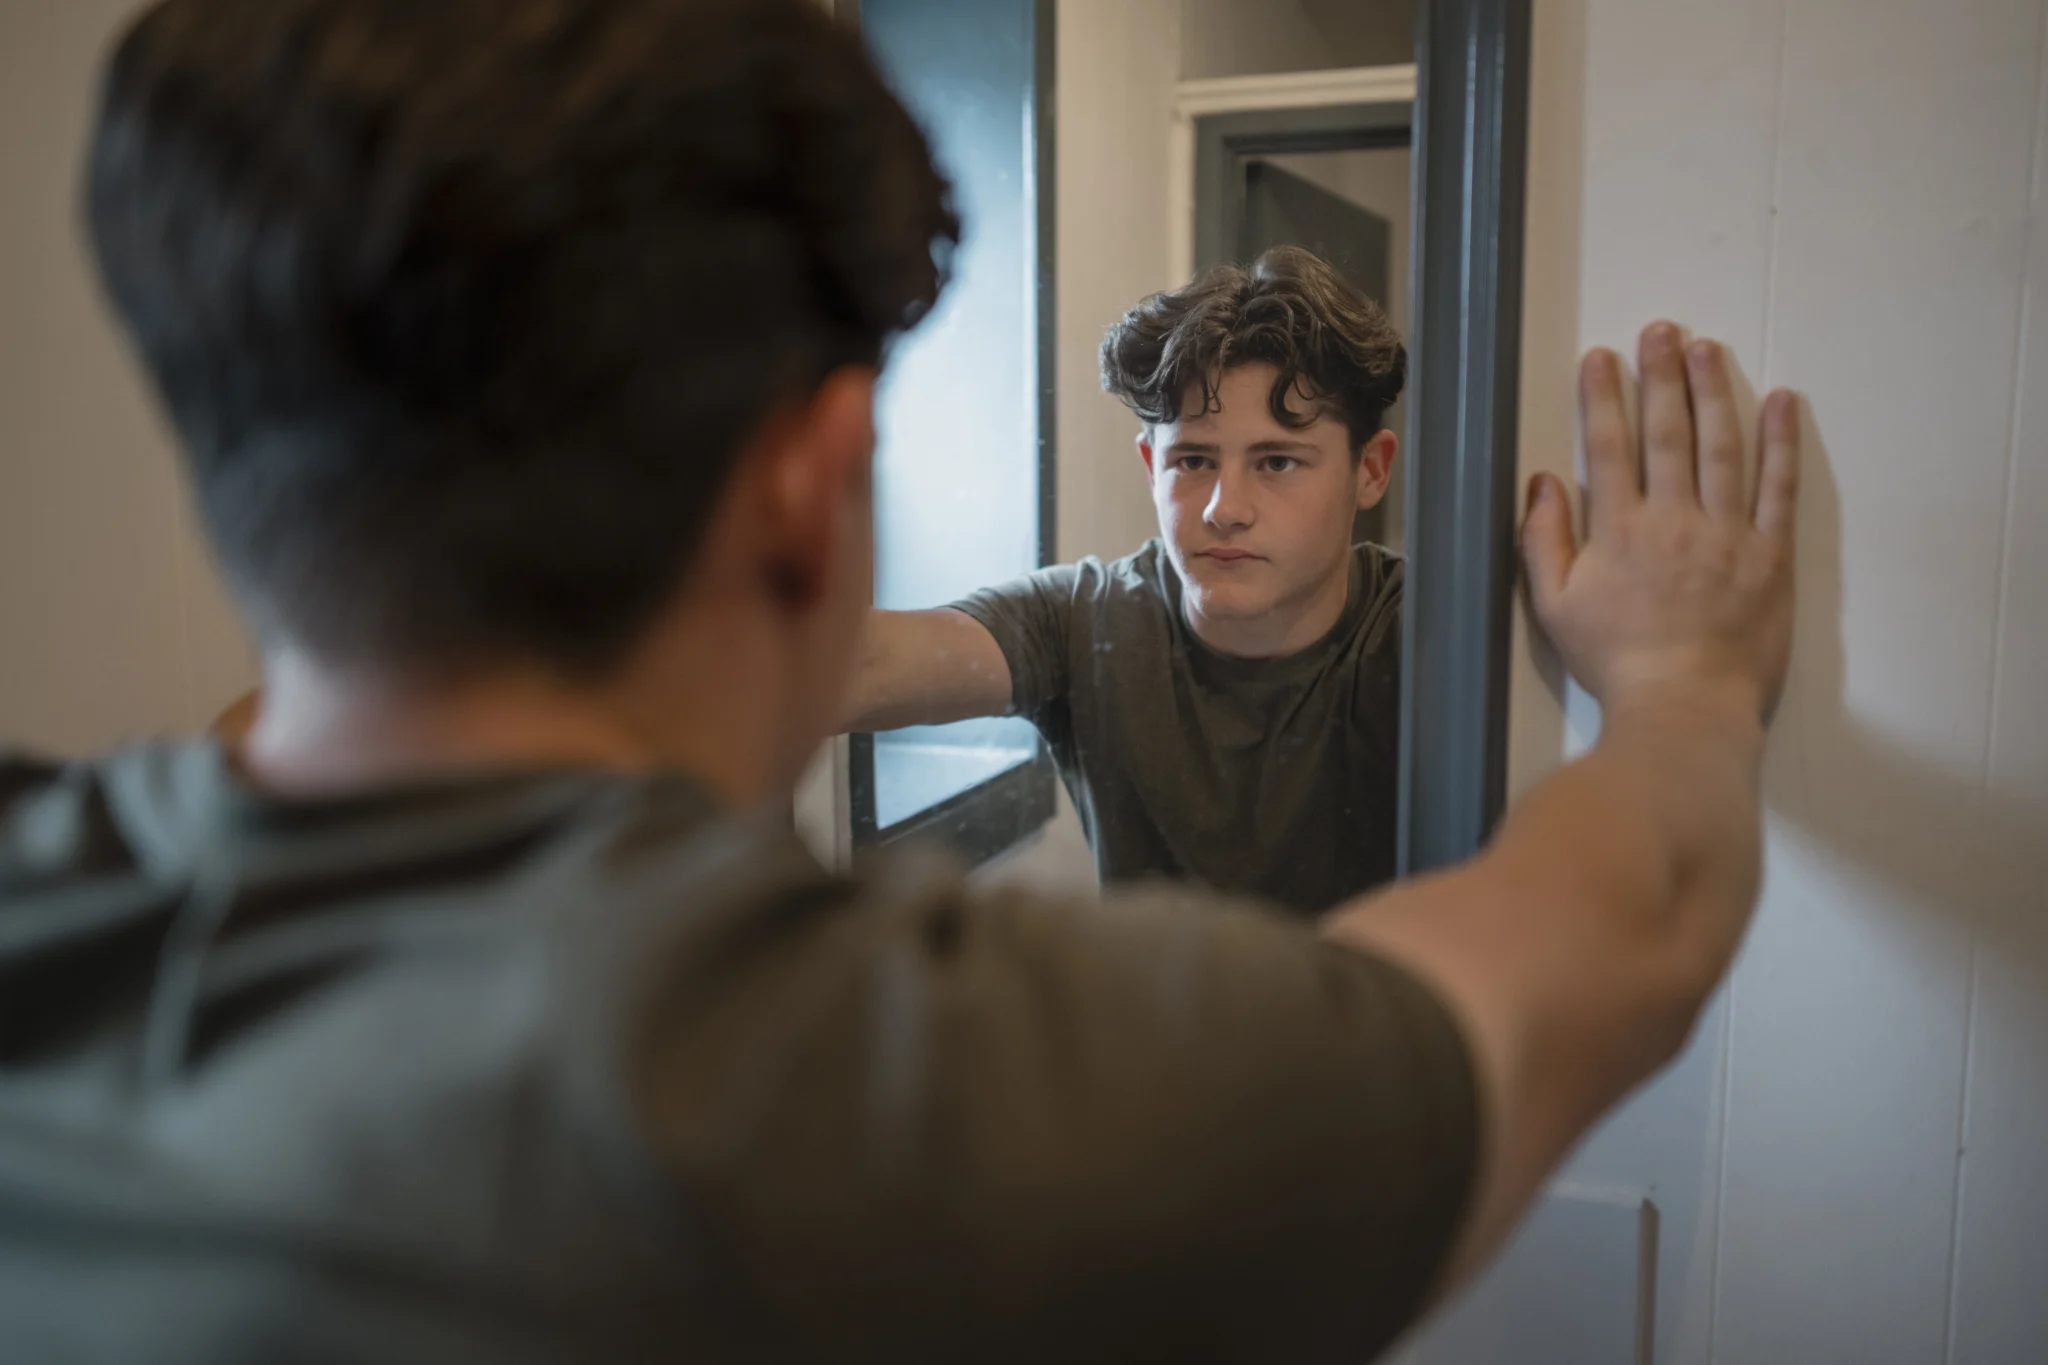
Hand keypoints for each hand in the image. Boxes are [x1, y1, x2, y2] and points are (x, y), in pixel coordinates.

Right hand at [1522, 322, 1799, 727]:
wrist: (1682, 707)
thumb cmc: (1615, 663)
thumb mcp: (1554, 608)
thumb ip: (1544, 542)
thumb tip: (1543, 484)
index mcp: (1619, 529)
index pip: (1609, 447)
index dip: (1604, 397)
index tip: (1603, 358)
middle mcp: (1673, 518)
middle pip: (1668, 433)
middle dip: (1662, 376)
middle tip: (1662, 331)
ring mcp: (1727, 533)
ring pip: (1722, 447)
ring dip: (1714, 392)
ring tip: (1707, 348)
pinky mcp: (1769, 555)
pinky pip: (1778, 488)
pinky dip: (1782, 442)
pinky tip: (1781, 402)